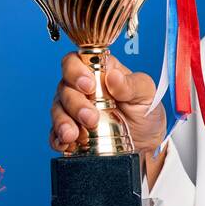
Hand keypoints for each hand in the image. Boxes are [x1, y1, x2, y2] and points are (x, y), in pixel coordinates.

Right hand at [49, 52, 167, 183]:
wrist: (148, 143)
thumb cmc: (145, 112)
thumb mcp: (147, 95)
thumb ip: (132, 84)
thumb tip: (114, 76)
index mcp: (98, 72)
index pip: (75, 62)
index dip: (75, 71)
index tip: (88, 85)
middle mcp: (81, 90)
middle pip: (64, 88)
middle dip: (75, 103)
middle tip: (91, 117)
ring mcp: (73, 111)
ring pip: (57, 111)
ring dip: (63, 122)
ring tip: (74, 135)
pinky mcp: (71, 133)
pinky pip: (56, 134)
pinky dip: (58, 139)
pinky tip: (66, 144)